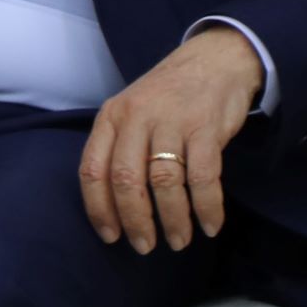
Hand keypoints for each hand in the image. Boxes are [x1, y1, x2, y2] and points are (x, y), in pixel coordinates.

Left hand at [81, 29, 265, 252]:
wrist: (214, 60)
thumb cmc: (168, 96)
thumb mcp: (131, 112)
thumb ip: (118, 148)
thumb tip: (112, 204)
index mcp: (110, 118)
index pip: (92, 170)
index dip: (98, 208)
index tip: (110, 235)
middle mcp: (135, 118)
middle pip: (126, 181)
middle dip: (135, 221)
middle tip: (145, 246)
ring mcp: (171, 122)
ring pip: (164, 182)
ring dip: (173, 219)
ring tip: (179, 241)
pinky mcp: (206, 128)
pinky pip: (203, 177)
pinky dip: (207, 207)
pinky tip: (210, 225)